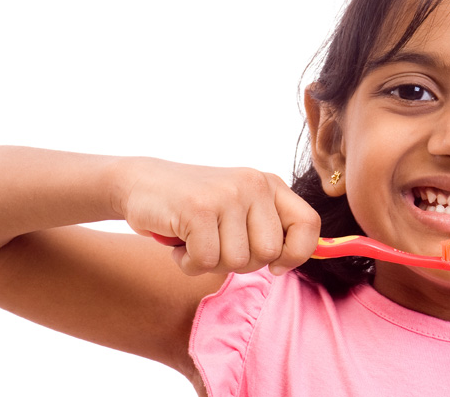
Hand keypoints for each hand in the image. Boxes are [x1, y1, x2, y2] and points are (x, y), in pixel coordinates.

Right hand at [114, 159, 319, 275]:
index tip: (275, 265)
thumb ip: (268, 230)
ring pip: (236, 262)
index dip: (296, 254)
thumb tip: (287, 263)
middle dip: (240, 262)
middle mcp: (253, 185)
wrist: (141, 183)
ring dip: (209, 262)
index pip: (309, 224)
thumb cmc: (194, 206)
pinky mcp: (198, 209)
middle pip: (268, 253)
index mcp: (270, 184)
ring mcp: (226, 195)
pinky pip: (205, 262)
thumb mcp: (240, 209)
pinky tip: (179, 242)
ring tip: (194, 238)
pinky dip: (188, 263)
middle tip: (215, 243)